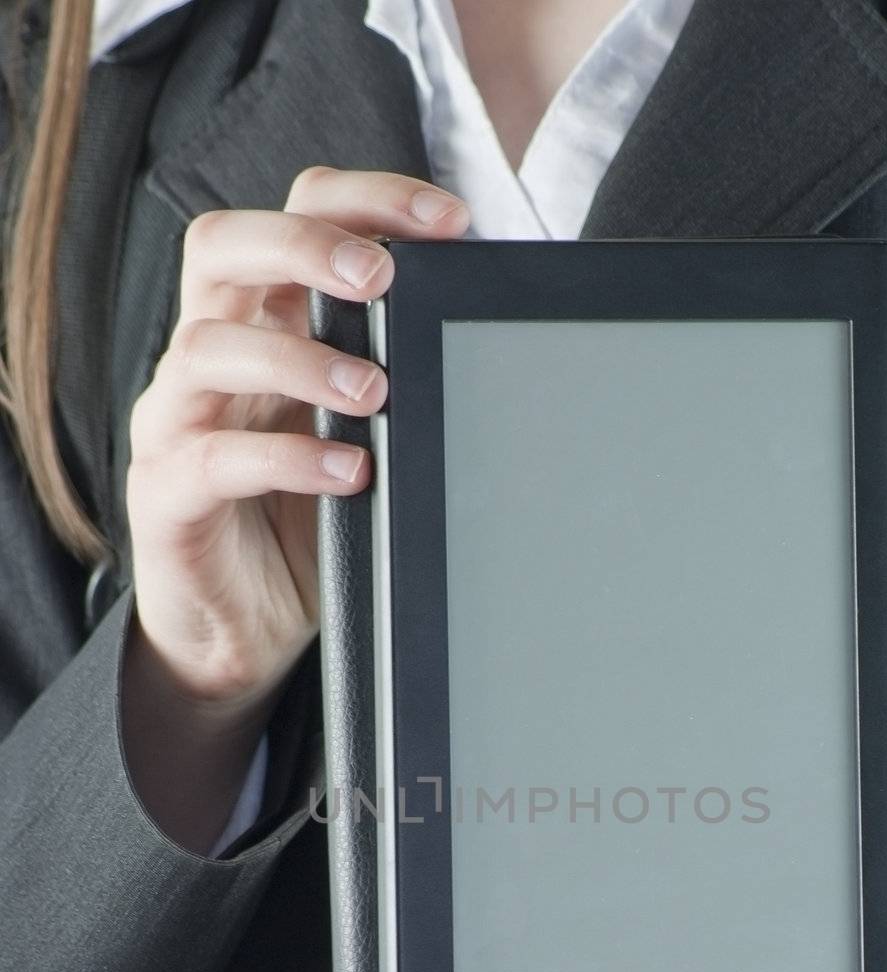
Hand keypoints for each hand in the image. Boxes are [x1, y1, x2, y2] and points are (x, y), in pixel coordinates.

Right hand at [120, 167, 468, 850]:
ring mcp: (175, 422)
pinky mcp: (165, 496)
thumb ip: (398, 380)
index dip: (365, 200)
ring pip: (208, 347)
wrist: (240, 631)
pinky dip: (288, 458)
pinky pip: (213, 459)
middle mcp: (207, 358)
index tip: (449, 221)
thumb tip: (496, 335)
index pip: (292, 215)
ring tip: (376, 392)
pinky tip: (351, 472)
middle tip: (382, 280)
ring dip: (301, 358)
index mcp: (261, 325)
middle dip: (306, 245)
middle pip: (221, 248)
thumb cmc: (306, 525)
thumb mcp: (362, 438)